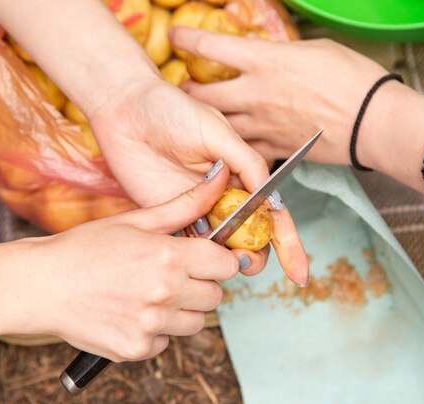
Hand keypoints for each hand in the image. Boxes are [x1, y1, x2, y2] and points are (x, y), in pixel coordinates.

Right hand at [28, 164, 236, 361]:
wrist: (39, 286)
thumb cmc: (84, 249)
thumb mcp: (135, 220)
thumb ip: (185, 205)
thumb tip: (220, 179)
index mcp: (168, 257)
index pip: (227, 265)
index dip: (218, 261)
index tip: (204, 259)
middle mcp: (165, 293)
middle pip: (215, 296)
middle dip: (200, 284)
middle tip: (171, 275)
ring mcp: (151, 325)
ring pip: (195, 322)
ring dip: (181, 310)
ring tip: (149, 294)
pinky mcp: (136, 349)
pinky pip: (166, 342)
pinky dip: (155, 331)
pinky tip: (131, 313)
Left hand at [84, 75, 308, 284]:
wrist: (124, 109)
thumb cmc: (172, 111)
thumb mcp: (217, 130)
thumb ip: (247, 162)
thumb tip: (270, 198)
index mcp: (242, 177)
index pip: (272, 215)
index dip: (288, 245)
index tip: (298, 273)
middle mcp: (223, 198)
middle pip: (249, 239)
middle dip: (255, 257)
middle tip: (245, 261)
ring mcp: (196, 210)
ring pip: (220, 248)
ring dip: (225, 261)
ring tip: (221, 260)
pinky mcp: (168, 216)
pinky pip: (186, 245)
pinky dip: (194, 257)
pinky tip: (192, 255)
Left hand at [169, 27, 389, 164]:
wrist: (373, 121)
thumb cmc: (353, 77)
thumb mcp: (315, 49)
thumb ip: (284, 54)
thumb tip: (273, 56)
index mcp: (265, 61)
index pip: (212, 46)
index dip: (187, 38)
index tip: (176, 34)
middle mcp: (255, 93)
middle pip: (204, 95)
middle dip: (187, 90)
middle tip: (182, 87)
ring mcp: (263, 124)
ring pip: (219, 125)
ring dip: (206, 120)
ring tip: (200, 118)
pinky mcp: (275, 147)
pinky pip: (244, 147)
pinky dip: (235, 144)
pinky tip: (231, 142)